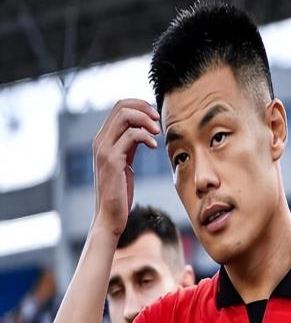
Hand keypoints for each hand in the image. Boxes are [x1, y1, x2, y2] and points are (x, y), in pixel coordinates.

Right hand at [91, 99, 159, 235]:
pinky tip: (154, 146)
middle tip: (158, 121)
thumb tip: (143, 130)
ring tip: (157, 132)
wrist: (110, 216)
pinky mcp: (112, 160)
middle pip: (121, 106)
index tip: (155, 117)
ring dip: (146, 120)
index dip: (139, 105)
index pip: (119, 107)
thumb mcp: (125, 162)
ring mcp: (104, 150)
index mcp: (103, 140)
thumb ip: (129, 145)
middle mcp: (100, 141)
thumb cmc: (119, 192)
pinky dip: (146, 136)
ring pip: (125, 116)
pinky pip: (131, 135)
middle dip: (144, 108)